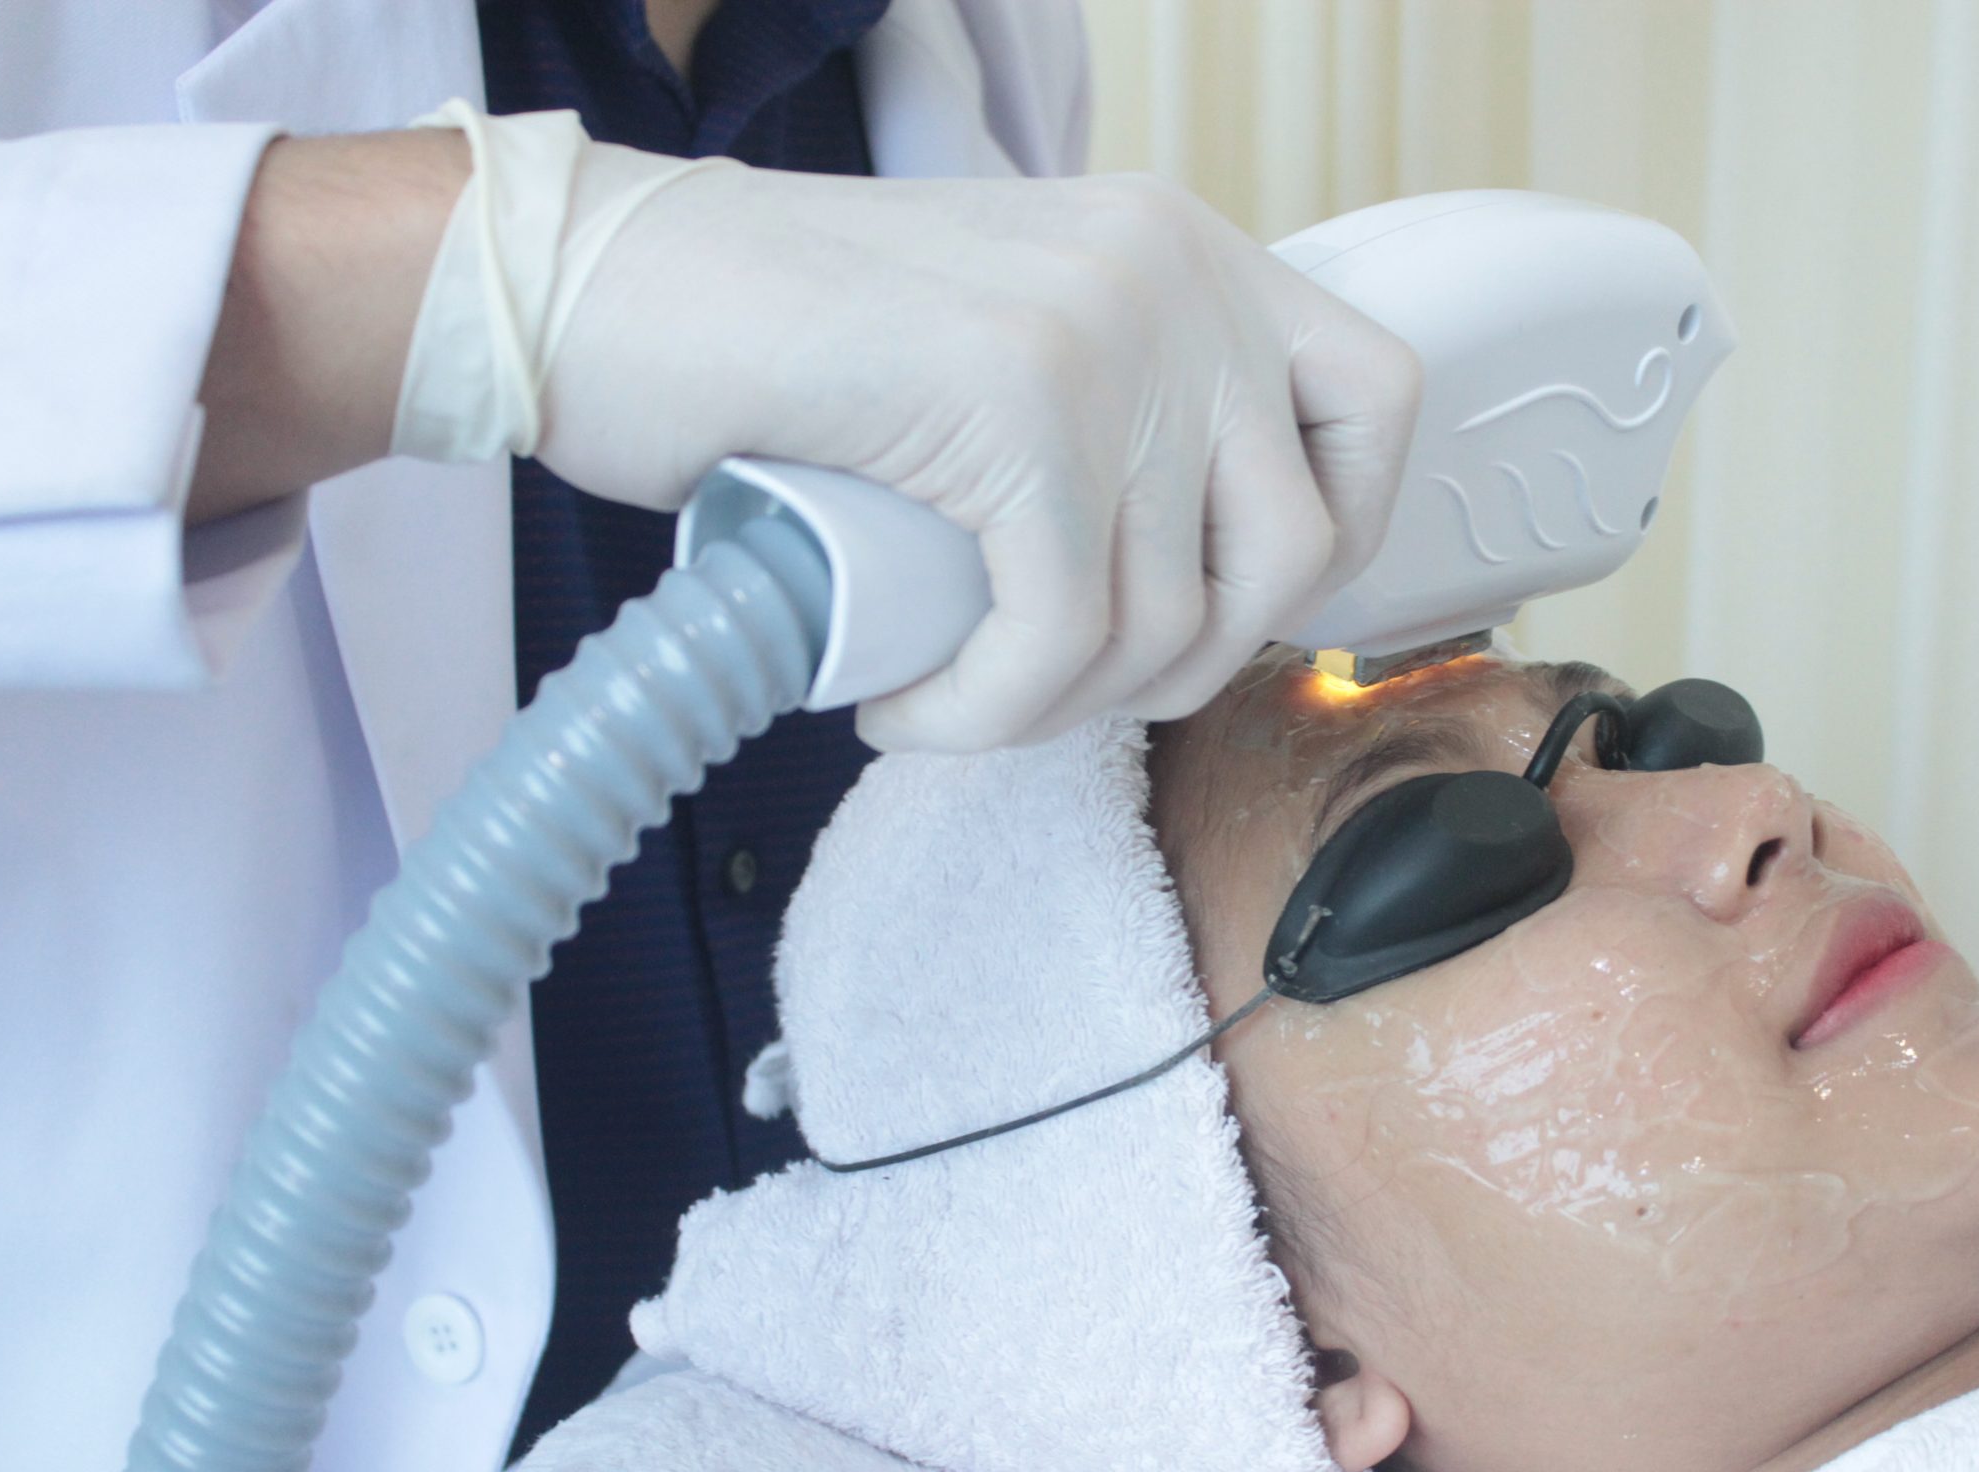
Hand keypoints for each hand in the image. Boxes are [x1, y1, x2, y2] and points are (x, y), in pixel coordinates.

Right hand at [529, 160, 1420, 748]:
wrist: (600, 291)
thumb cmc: (782, 351)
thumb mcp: (1010, 354)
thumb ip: (1127, 421)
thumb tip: (1215, 591)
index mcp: (1184, 249)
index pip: (1379, 404)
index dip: (1338, 537)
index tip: (1224, 607)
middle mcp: (1171, 272)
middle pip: (1295, 549)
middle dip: (1179, 665)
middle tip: (1050, 676)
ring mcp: (1103, 330)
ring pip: (1169, 621)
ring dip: (1057, 706)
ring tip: (954, 689)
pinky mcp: (1017, 404)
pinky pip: (1058, 642)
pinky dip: (980, 715)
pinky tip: (905, 704)